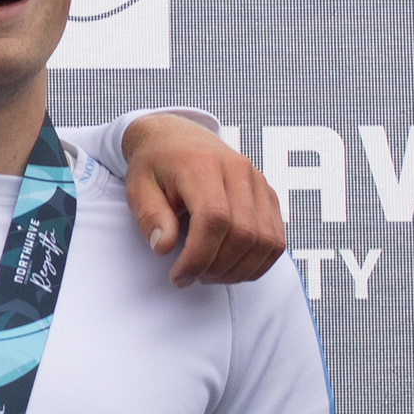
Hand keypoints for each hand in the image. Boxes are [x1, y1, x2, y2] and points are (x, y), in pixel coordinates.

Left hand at [118, 113, 285, 285]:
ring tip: (209, 274)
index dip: (198, 257)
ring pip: (265, 241)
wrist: (176, 137)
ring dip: (238, 270)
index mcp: (203, 164)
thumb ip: (150, 217)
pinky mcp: (268, 195)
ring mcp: (258, 182)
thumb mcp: (138, 187)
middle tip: (191, 277)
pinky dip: (256, 264)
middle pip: (243, 234)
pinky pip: (276, 240)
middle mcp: (238, 170)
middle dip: (217, 268)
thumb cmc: (155, 165)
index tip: (178, 276)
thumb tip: (163, 248)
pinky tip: (230, 268)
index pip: (214, 219)